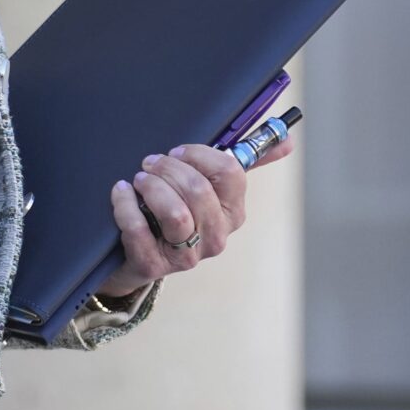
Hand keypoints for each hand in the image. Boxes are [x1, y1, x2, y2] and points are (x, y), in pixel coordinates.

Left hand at [97, 129, 293, 298]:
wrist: (139, 257)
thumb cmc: (177, 211)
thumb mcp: (210, 188)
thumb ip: (245, 162)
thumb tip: (288, 143)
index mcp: (233, 212)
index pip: (230, 173)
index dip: (200, 154)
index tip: (179, 151)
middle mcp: (216, 236)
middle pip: (198, 189)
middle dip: (169, 168)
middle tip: (150, 162)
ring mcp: (187, 256)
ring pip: (175, 212)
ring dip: (152, 187)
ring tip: (139, 179)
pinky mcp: (153, 266)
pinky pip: (138, 231)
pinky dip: (125, 206)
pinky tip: (121, 192)